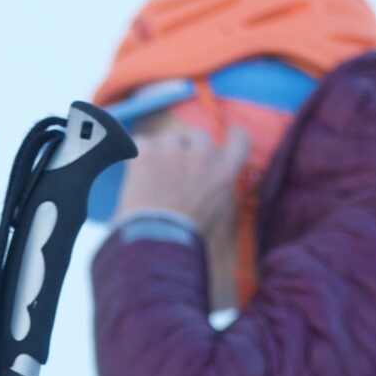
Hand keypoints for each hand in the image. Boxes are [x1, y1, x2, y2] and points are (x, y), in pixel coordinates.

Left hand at [117, 120, 249, 240]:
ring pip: (167, 138)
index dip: (233, 135)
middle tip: (176, 170)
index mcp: (224, 174)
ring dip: (161, 151)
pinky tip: (135, 175)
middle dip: (187, 148)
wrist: (159, 241)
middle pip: (198, 136)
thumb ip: (221, 192)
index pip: (240, 140)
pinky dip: (136, 156)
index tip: (229, 134)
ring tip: (152, 177)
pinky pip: (140, 142)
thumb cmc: (189, 238)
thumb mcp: (219, 215)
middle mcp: (203, 156)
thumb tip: (216, 183)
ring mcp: (174, 152)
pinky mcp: (147, 153)